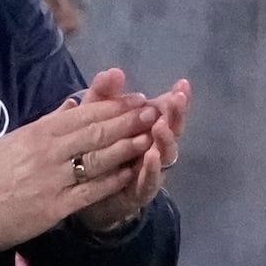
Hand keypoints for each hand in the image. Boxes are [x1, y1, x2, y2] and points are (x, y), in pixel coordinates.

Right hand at [0, 93, 158, 254]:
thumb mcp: (14, 140)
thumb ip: (47, 122)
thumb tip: (73, 105)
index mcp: (37, 132)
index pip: (83, 114)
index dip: (114, 106)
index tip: (137, 98)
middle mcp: (47, 152)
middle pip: (96, 133)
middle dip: (129, 121)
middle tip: (155, 111)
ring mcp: (53, 180)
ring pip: (99, 160)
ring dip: (127, 148)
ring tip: (151, 137)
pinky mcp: (55, 207)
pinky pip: (91, 191)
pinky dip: (113, 181)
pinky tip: (132, 173)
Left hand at [71, 70, 191, 232]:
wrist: (83, 194)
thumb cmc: (94, 151)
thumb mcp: (94, 119)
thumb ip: (103, 95)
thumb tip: (115, 71)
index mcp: (145, 129)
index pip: (165, 111)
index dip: (176, 98)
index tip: (182, 83)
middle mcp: (154, 148)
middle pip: (171, 130)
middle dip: (176, 114)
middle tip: (177, 99)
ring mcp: (150, 171)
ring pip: (165, 155)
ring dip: (165, 140)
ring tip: (161, 126)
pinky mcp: (140, 192)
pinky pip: (149, 181)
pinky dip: (152, 169)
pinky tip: (151, 157)